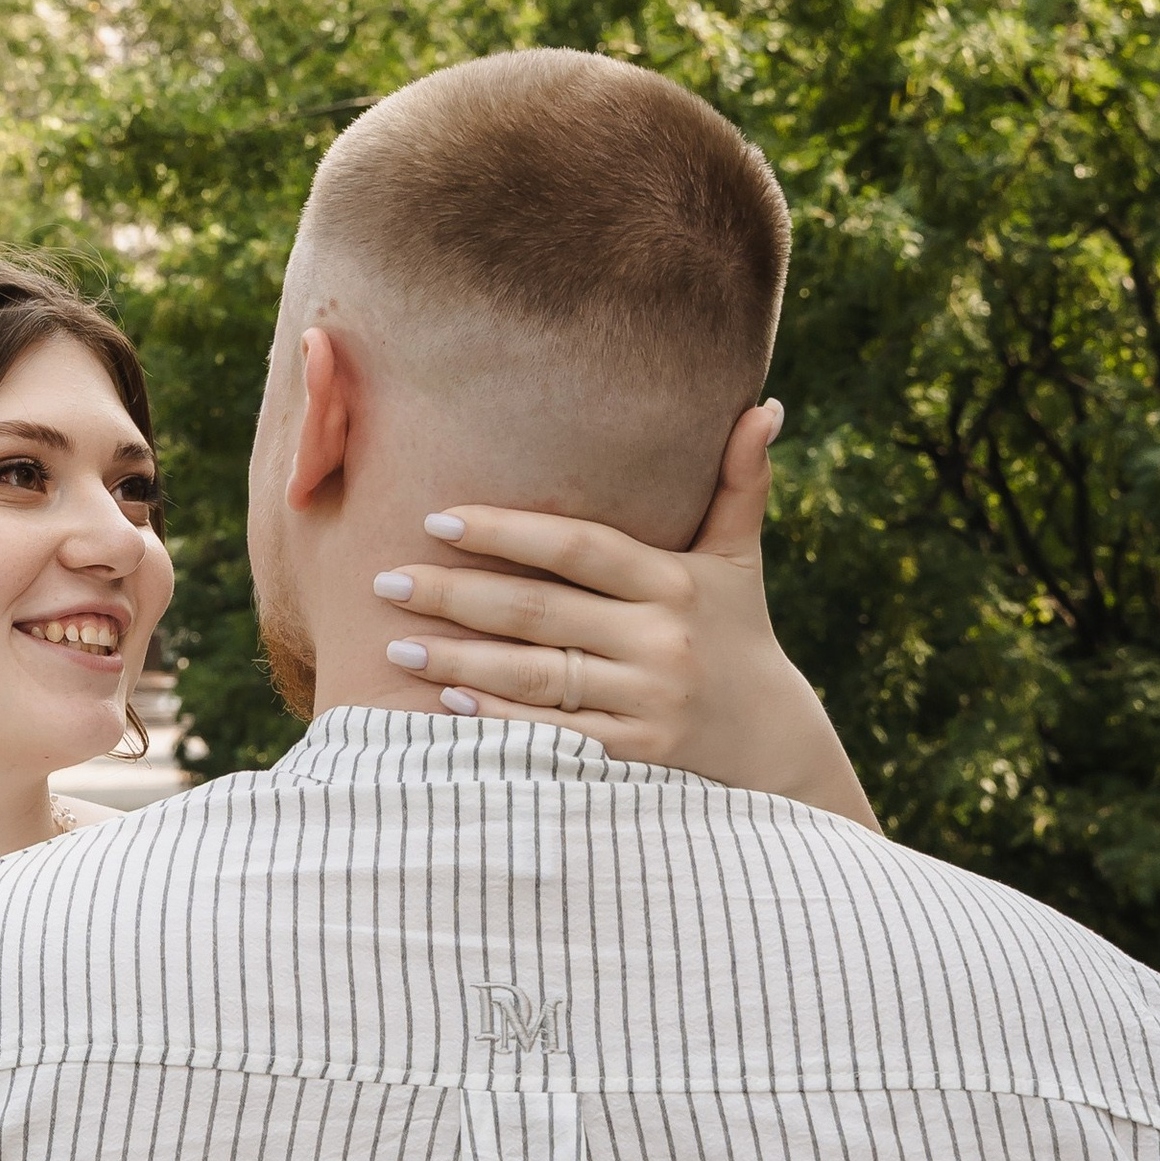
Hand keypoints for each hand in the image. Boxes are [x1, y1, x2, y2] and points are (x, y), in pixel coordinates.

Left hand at [374, 404, 878, 826]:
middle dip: (456, 595)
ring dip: (459, 663)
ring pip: (534, 676)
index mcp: (676, 583)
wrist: (774, 746)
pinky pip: (552, 734)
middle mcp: (660, 640)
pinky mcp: (635, 755)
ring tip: (395, 647)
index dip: (508, 532)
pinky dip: (498, 719)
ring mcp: (647, 701)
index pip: (579, 548)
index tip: (439, 519)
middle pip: (539, 612)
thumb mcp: (742, 559)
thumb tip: (765, 406)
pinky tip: (446, 704)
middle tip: (385, 581)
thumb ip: (742, 483)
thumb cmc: (739, 635)